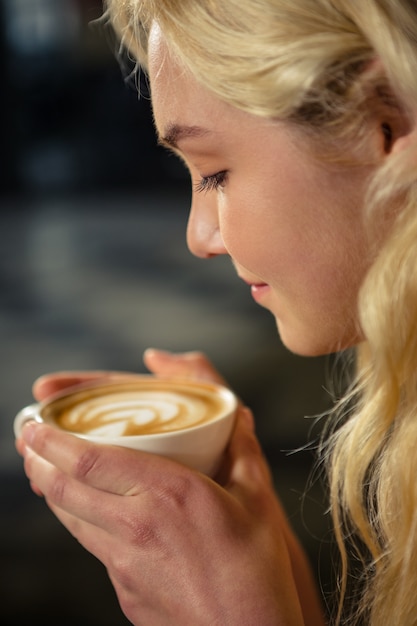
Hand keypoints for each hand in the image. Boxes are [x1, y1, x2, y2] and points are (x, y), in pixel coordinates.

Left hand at [17, 350, 323, 624]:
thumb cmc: (255, 569)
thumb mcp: (257, 498)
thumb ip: (242, 450)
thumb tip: (238, 417)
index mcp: (167, 493)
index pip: (89, 461)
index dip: (53, 441)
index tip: (36, 424)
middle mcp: (135, 525)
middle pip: (64, 489)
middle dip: (38, 462)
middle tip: (27, 441)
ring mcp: (123, 563)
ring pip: (70, 520)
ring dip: (51, 492)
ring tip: (43, 472)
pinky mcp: (123, 590)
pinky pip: (93, 547)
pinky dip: (80, 522)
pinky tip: (88, 515)